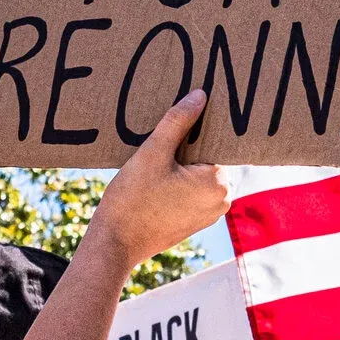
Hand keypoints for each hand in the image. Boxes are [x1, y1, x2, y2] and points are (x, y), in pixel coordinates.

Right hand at [90, 91, 230, 268]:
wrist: (115, 244)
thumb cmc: (132, 198)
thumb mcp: (153, 153)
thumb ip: (178, 121)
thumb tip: (201, 95)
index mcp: (218, 181)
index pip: (213, 142)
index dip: (193, 130)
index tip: (174, 128)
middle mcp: (223, 199)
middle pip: (206, 158)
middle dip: (185, 149)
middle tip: (158, 148)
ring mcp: (211, 214)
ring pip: (198, 174)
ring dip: (180, 166)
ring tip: (155, 165)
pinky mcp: (196, 222)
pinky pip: (192, 192)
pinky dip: (178, 183)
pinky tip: (156, 182)